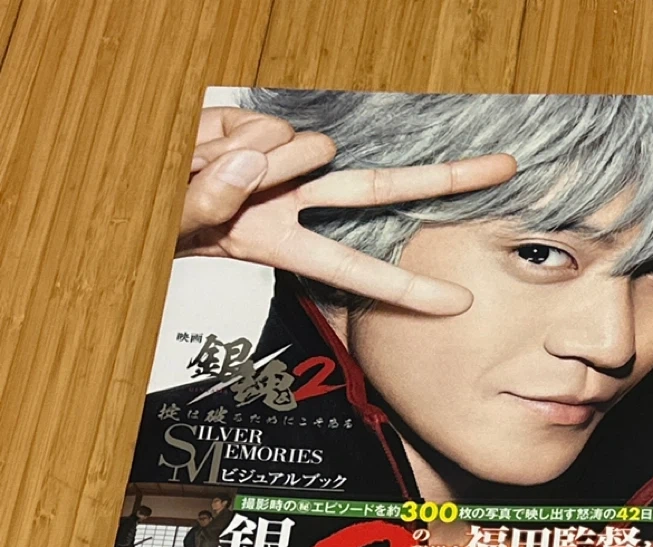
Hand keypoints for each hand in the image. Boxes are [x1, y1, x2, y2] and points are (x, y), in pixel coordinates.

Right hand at [180, 105, 517, 314]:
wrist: (130, 178)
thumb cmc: (158, 217)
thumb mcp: (178, 228)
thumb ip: (211, 200)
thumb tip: (256, 156)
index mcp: (284, 245)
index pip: (357, 270)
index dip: (408, 289)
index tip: (462, 305)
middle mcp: (294, 203)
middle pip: (381, 189)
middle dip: (446, 179)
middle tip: (507, 168)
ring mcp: (281, 162)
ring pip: (304, 146)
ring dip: (250, 155)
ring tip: (201, 168)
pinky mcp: (260, 123)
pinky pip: (262, 121)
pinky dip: (224, 131)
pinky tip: (203, 142)